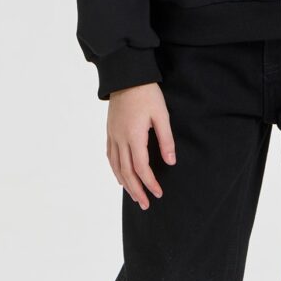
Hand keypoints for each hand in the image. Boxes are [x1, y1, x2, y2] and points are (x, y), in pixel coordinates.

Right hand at [106, 82, 176, 210]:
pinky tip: (119, 176)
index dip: (150, 183)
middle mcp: (120, 139)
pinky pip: (110, 156)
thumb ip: (166, 139)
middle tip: (145, 204)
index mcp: (134, 136)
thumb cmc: (147, 93)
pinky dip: (115, 170)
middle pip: (126, 172)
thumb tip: (170, 162)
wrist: (126, 76)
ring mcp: (113, 135)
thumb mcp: (161, 114)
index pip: (141, 168)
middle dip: (136, 190)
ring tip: (134, 196)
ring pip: (116, 166)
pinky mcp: (110, 130)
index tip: (158, 193)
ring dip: (125, 183)